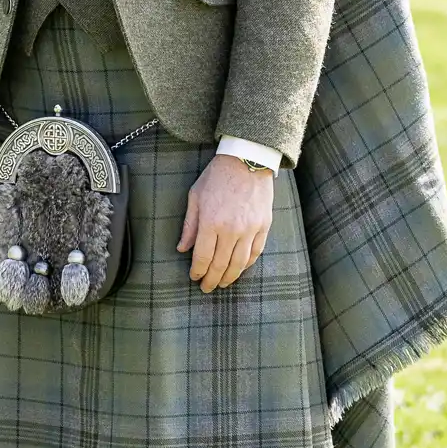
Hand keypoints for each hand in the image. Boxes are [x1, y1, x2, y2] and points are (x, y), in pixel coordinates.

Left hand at [176, 153, 274, 292]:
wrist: (247, 160)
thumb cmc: (217, 176)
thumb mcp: (195, 197)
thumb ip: (190, 225)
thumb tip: (182, 248)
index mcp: (211, 222)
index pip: (203, 257)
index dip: (198, 271)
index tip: (194, 277)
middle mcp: (231, 229)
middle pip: (220, 265)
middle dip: (212, 280)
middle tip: (207, 288)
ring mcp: (250, 229)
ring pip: (240, 263)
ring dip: (230, 277)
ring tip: (223, 283)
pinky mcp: (264, 226)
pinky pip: (256, 252)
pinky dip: (247, 264)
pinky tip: (240, 268)